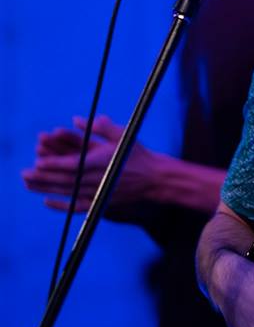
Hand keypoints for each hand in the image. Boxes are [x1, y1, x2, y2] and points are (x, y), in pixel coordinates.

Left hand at [22, 115, 167, 213]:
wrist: (156, 179)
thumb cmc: (139, 155)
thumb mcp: (123, 135)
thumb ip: (100, 127)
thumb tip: (76, 119)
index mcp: (103, 162)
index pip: (74, 164)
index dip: (55, 164)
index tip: (39, 162)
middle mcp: (98, 180)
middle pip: (66, 180)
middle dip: (43, 177)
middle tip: (24, 173)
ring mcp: (98, 193)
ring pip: (67, 192)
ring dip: (45, 188)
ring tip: (28, 184)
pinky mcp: (100, 203)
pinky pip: (77, 207)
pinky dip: (61, 206)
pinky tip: (46, 202)